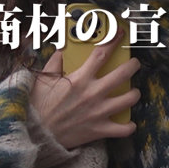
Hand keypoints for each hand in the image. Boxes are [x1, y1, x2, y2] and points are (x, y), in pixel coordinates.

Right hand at [30, 32, 139, 149]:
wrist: (34, 134)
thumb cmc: (38, 105)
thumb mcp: (44, 80)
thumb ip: (56, 62)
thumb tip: (63, 47)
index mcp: (80, 79)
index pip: (102, 54)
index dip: (114, 40)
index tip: (121, 33)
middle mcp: (93, 93)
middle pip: (123, 74)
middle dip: (133, 65)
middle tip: (134, 64)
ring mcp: (98, 112)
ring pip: (129, 99)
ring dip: (134, 94)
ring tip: (132, 92)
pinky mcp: (100, 130)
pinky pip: (124, 129)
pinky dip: (128, 126)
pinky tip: (128, 122)